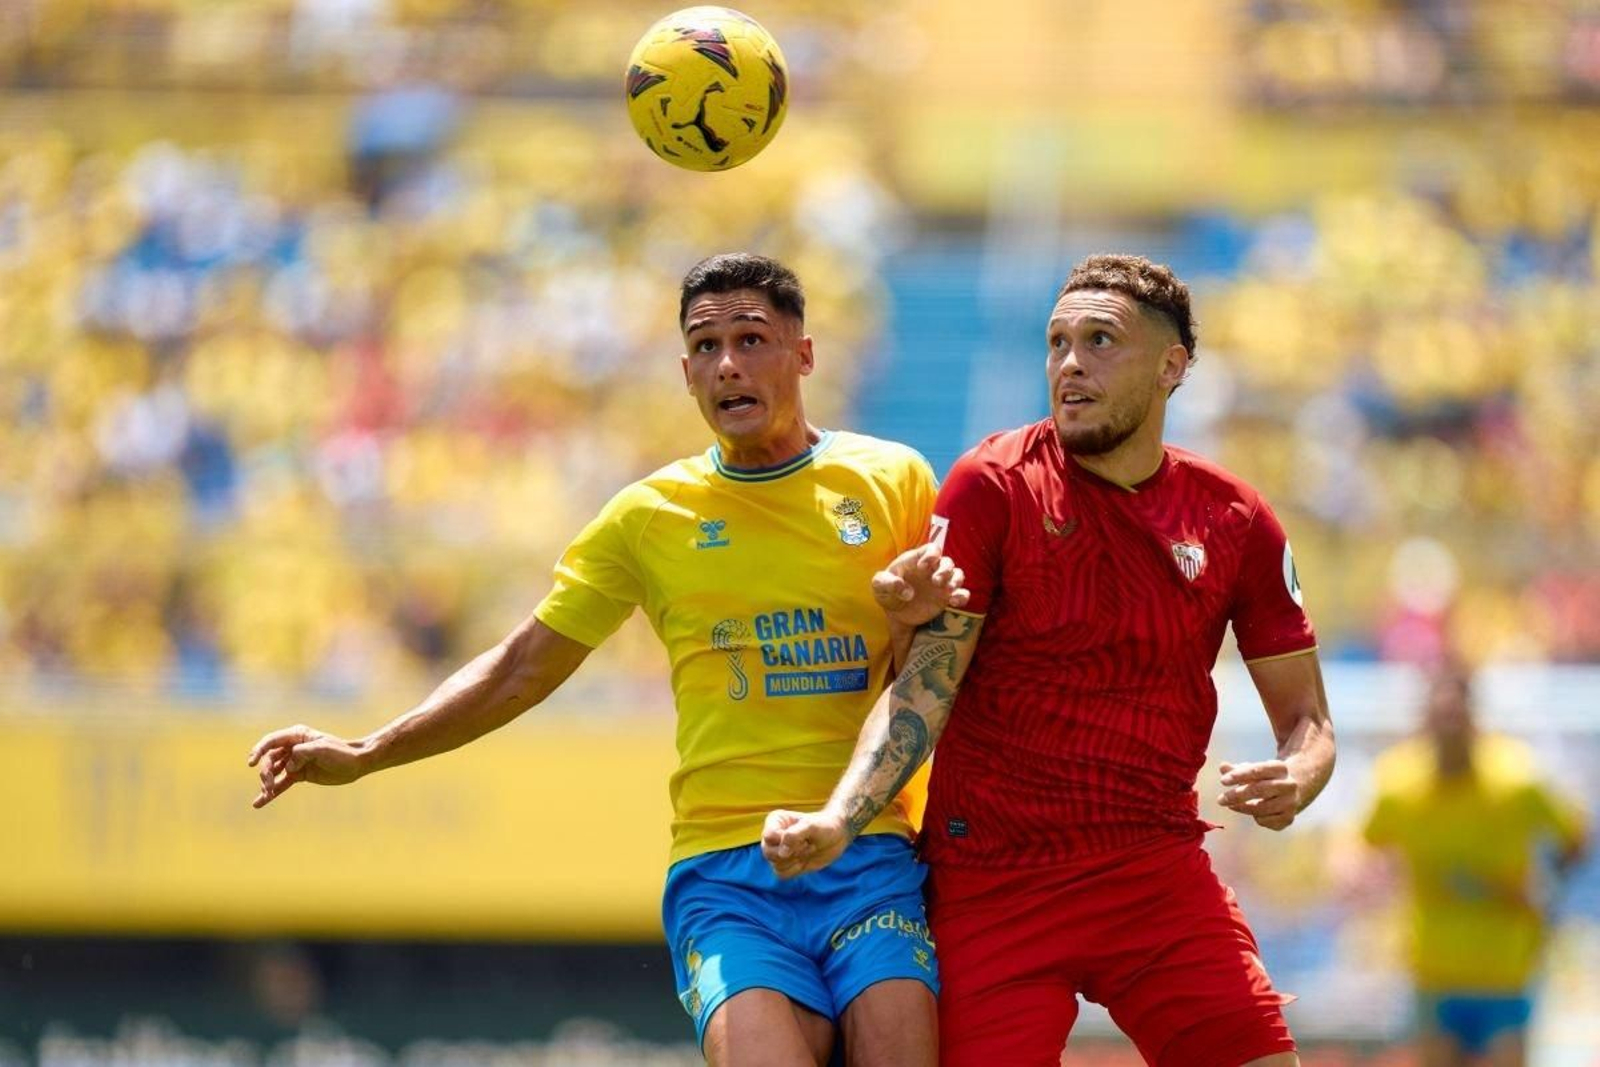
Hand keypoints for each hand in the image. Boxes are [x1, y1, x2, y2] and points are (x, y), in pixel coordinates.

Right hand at [247, 725, 367, 807]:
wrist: (356, 764)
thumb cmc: (340, 752)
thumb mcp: (321, 749)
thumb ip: (301, 753)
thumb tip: (288, 766)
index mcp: (296, 735)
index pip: (271, 741)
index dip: (258, 751)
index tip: (251, 763)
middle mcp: (292, 747)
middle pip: (269, 759)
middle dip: (265, 772)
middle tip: (267, 785)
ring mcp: (294, 762)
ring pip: (273, 772)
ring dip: (266, 784)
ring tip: (265, 795)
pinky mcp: (298, 775)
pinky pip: (281, 784)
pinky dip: (271, 793)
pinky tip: (259, 802)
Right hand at [761, 809, 852, 878]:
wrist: (837, 836)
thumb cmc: (824, 825)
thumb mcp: (811, 826)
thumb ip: (794, 835)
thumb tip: (782, 852)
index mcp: (776, 821)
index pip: (769, 836)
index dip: (785, 842)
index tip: (803, 839)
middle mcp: (773, 836)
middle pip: (768, 852)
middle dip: (791, 853)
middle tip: (808, 845)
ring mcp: (778, 851)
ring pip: (775, 864)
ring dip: (794, 861)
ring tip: (808, 849)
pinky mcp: (786, 864)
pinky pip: (781, 874)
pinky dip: (794, 870)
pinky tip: (804, 861)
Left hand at [872, 543, 969, 627]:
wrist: (895, 613)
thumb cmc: (887, 592)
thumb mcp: (880, 587)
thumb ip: (888, 584)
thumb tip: (906, 591)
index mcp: (917, 560)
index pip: (931, 549)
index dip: (931, 554)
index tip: (923, 567)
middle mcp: (932, 569)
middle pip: (947, 561)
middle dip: (945, 570)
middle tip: (936, 582)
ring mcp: (941, 582)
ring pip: (957, 574)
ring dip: (956, 580)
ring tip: (949, 591)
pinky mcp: (946, 597)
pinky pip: (961, 593)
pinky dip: (962, 596)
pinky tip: (954, 602)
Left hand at [1217, 760, 1300, 830]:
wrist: (1294, 791)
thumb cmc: (1266, 778)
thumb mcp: (1254, 770)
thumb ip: (1237, 769)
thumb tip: (1223, 767)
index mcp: (1280, 768)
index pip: (1257, 770)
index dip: (1239, 775)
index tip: (1223, 781)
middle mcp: (1288, 785)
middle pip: (1259, 790)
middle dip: (1237, 795)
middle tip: (1220, 800)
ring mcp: (1290, 803)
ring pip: (1260, 808)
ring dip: (1242, 808)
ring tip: (1231, 805)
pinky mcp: (1288, 819)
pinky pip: (1264, 821)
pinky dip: (1255, 817)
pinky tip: (1254, 811)